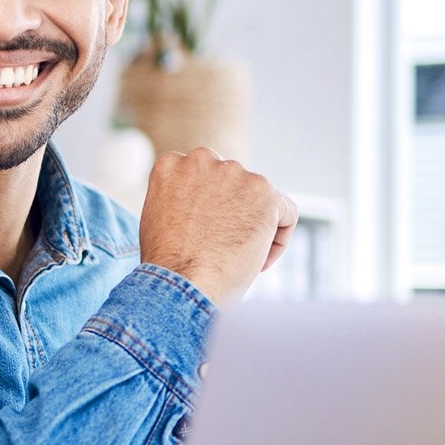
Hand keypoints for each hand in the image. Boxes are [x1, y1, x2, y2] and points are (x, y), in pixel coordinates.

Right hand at [137, 148, 297, 307]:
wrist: (180, 284)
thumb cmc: (166, 266)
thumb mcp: (157, 219)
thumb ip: (178, 201)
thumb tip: (200, 208)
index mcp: (172, 165)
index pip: (201, 177)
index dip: (207, 208)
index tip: (205, 233)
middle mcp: (202, 160)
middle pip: (231, 183)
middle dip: (232, 212)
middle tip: (225, 247)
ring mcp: (235, 173)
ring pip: (259, 198)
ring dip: (254, 225)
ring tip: (238, 259)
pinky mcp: (265, 192)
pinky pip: (286, 212)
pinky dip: (279, 238)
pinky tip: (259, 261)